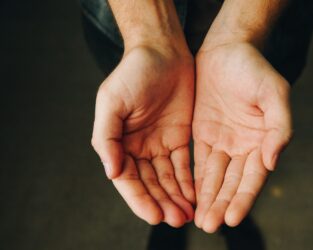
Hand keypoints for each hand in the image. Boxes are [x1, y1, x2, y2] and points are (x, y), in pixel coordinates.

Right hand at [91, 46, 194, 227]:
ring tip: (189, 214)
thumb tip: (111, 172)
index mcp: (118, 143)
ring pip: (168, 179)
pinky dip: (189, 181)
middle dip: (163, 203)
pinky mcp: (180, 138)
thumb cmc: (133, 72)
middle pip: (150, 184)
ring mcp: (160, 144)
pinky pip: (184, 165)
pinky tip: (196, 195)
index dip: (140, 199)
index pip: (128, 179)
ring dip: (177, 197)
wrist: (163, 52)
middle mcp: (138, 148)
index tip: (155, 215)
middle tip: (178, 220)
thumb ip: (106, 137)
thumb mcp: (112, 101)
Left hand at [193, 42, 291, 232]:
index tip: (232, 218)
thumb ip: (280, 126)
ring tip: (200, 220)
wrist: (226, 50)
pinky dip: (196, 182)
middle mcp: (245, 147)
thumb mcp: (274, 92)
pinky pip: (199, 163)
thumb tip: (272, 160)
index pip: (254, 177)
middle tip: (210, 225)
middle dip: (222, 205)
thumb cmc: (253, 69)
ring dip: (208, 199)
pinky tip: (190, 198)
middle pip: (233, 183)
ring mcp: (224, 143)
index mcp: (264, 140)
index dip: (244, 198)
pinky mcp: (204, 136)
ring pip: (216, 178)